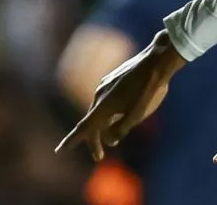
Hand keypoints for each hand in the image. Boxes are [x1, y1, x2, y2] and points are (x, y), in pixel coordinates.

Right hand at [55, 31, 185, 160]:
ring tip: (112, 137)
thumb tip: (110, 140)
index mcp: (104, 106)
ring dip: (103, 125)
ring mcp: (104, 85)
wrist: (156, 61)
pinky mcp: (112, 78)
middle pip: (92, 122)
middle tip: (99, 156)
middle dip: (95, 140)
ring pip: (99, 110)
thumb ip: (121, 129)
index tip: (60, 149)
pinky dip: (108, 112)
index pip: (84, 128)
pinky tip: (118, 114)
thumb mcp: (137, 115)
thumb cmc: (148, 90)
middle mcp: (99, 95)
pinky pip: (105, 99)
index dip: (72, 140)